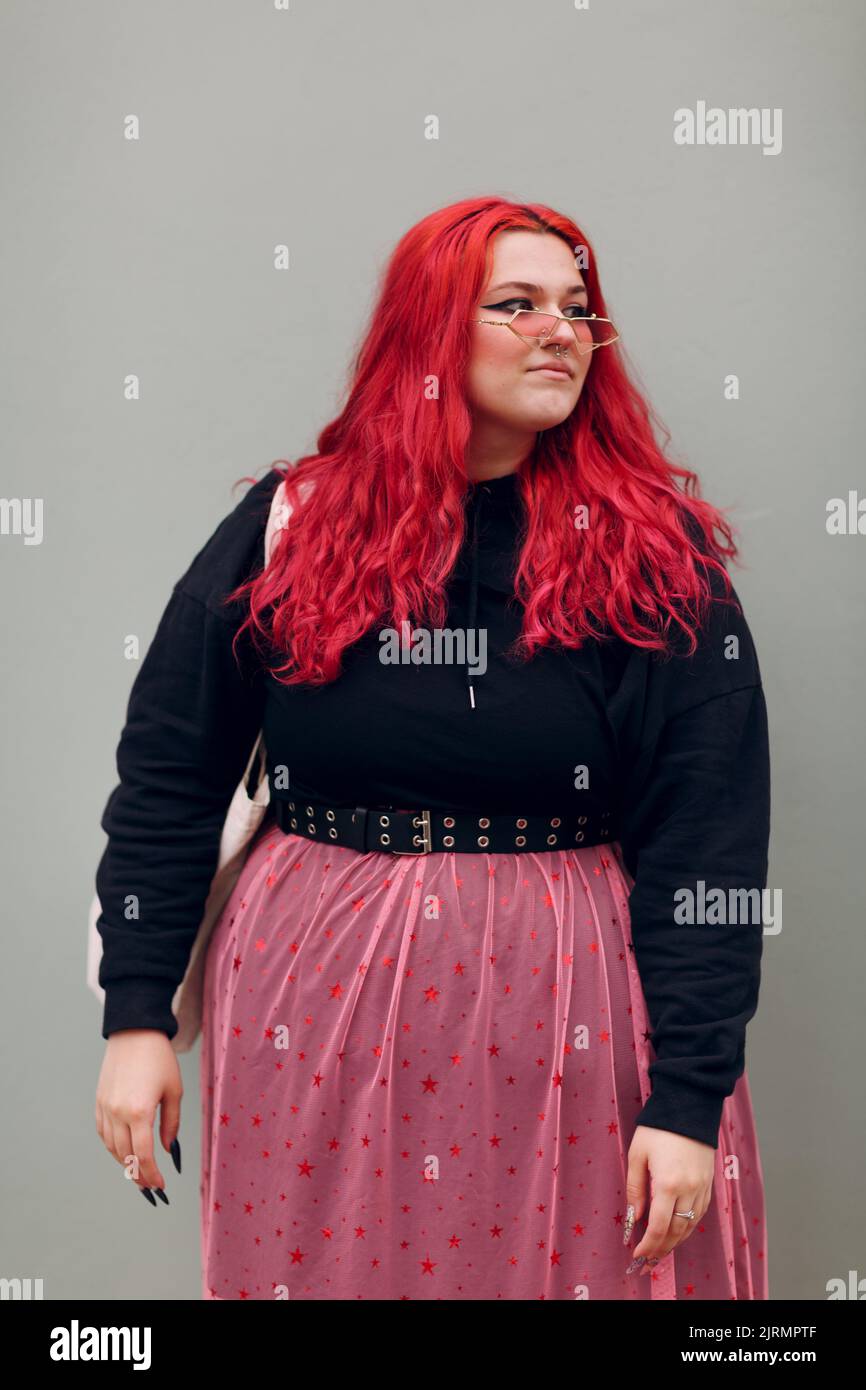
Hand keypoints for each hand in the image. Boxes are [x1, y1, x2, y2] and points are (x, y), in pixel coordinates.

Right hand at [95, 1030, 182, 1201]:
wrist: (135, 1032)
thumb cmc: (159, 1059)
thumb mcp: (174, 1091)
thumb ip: (171, 1124)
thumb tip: (167, 1149)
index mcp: (140, 1112)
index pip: (143, 1155)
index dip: (152, 1175)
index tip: (161, 1186)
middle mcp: (118, 1113)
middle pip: (126, 1156)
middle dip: (138, 1175)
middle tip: (150, 1187)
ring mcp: (106, 1108)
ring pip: (112, 1147)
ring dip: (125, 1163)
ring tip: (138, 1173)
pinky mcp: (99, 1102)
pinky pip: (103, 1133)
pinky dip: (112, 1147)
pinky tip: (123, 1152)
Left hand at [624, 1125, 714, 1271]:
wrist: (688, 1107)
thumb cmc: (658, 1128)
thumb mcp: (637, 1155)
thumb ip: (636, 1189)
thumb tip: (635, 1217)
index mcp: (668, 1183)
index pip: (658, 1227)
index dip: (648, 1246)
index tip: (637, 1255)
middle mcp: (689, 1190)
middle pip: (676, 1232)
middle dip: (661, 1250)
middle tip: (648, 1262)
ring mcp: (702, 1188)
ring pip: (690, 1226)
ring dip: (675, 1242)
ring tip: (660, 1252)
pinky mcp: (709, 1184)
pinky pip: (699, 1214)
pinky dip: (687, 1227)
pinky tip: (677, 1231)